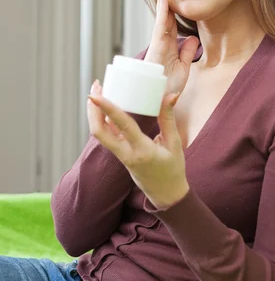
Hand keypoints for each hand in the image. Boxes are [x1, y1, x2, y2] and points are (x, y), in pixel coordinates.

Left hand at [87, 87, 189, 209]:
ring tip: (97, 92)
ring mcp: (121, 156)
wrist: (166, 194)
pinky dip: (103, 121)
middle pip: (99, 132)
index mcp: (142, 150)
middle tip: (95, 87)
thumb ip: (168, 118)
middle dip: (93, 109)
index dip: (107, 108)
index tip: (96, 94)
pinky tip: (105, 108)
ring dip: (95, 113)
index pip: (121, 126)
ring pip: (100, 134)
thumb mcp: (175, 143)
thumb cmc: (173, 169)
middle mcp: (127, 154)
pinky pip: (107, 137)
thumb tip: (171, 94)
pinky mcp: (120, 155)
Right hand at [145, 0, 199, 95]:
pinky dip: (162, 11)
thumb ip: (186, 53)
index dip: (172, 8)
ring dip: (161, 0)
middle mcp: (161, 43)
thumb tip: (192, 38)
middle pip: (164, 16)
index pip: (171, 23)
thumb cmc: (169, 88)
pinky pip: (160, 26)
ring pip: (161, 17)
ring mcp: (158, 44)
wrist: (160, 103)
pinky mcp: (156, 47)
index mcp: (168, 46)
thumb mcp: (183, 68)